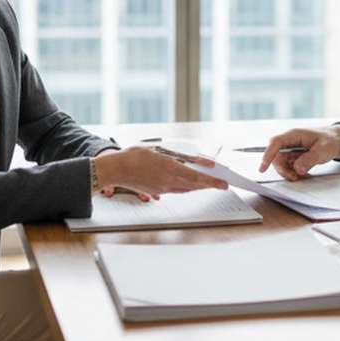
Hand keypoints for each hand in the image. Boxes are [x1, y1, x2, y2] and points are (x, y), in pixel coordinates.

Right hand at [93, 147, 228, 199]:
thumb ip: (180, 156)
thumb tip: (198, 162)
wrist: (116, 169)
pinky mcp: (157, 191)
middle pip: (194, 185)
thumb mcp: (159, 149)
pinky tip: (192, 184)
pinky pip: (177, 190)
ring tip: (210, 183)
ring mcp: (162, 188)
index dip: (212, 182)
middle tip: (222, 183)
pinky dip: (187, 187)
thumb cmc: (135, 155)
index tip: (224, 184)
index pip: (196, 177)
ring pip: (186, 189)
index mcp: (169, 168)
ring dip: (199, 186)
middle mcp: (167, 181)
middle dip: (209, 185)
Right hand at [259, 123, 339, 180]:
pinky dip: (293, 172)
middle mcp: (290, 141)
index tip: (263, 168)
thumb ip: (310, 159)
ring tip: (302, 176)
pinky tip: (303, 173)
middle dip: (282, 169)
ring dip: (288, 172)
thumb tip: (297, 169)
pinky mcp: (294, 156)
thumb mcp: (324, 150)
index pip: (275, 143)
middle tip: (295, 178)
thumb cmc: (331, 141)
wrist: (338, 140)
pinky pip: (287, 166)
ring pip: (281, 163)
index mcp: (294, 135)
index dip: (267, 155)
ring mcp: (291, 149)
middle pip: (276, 156)